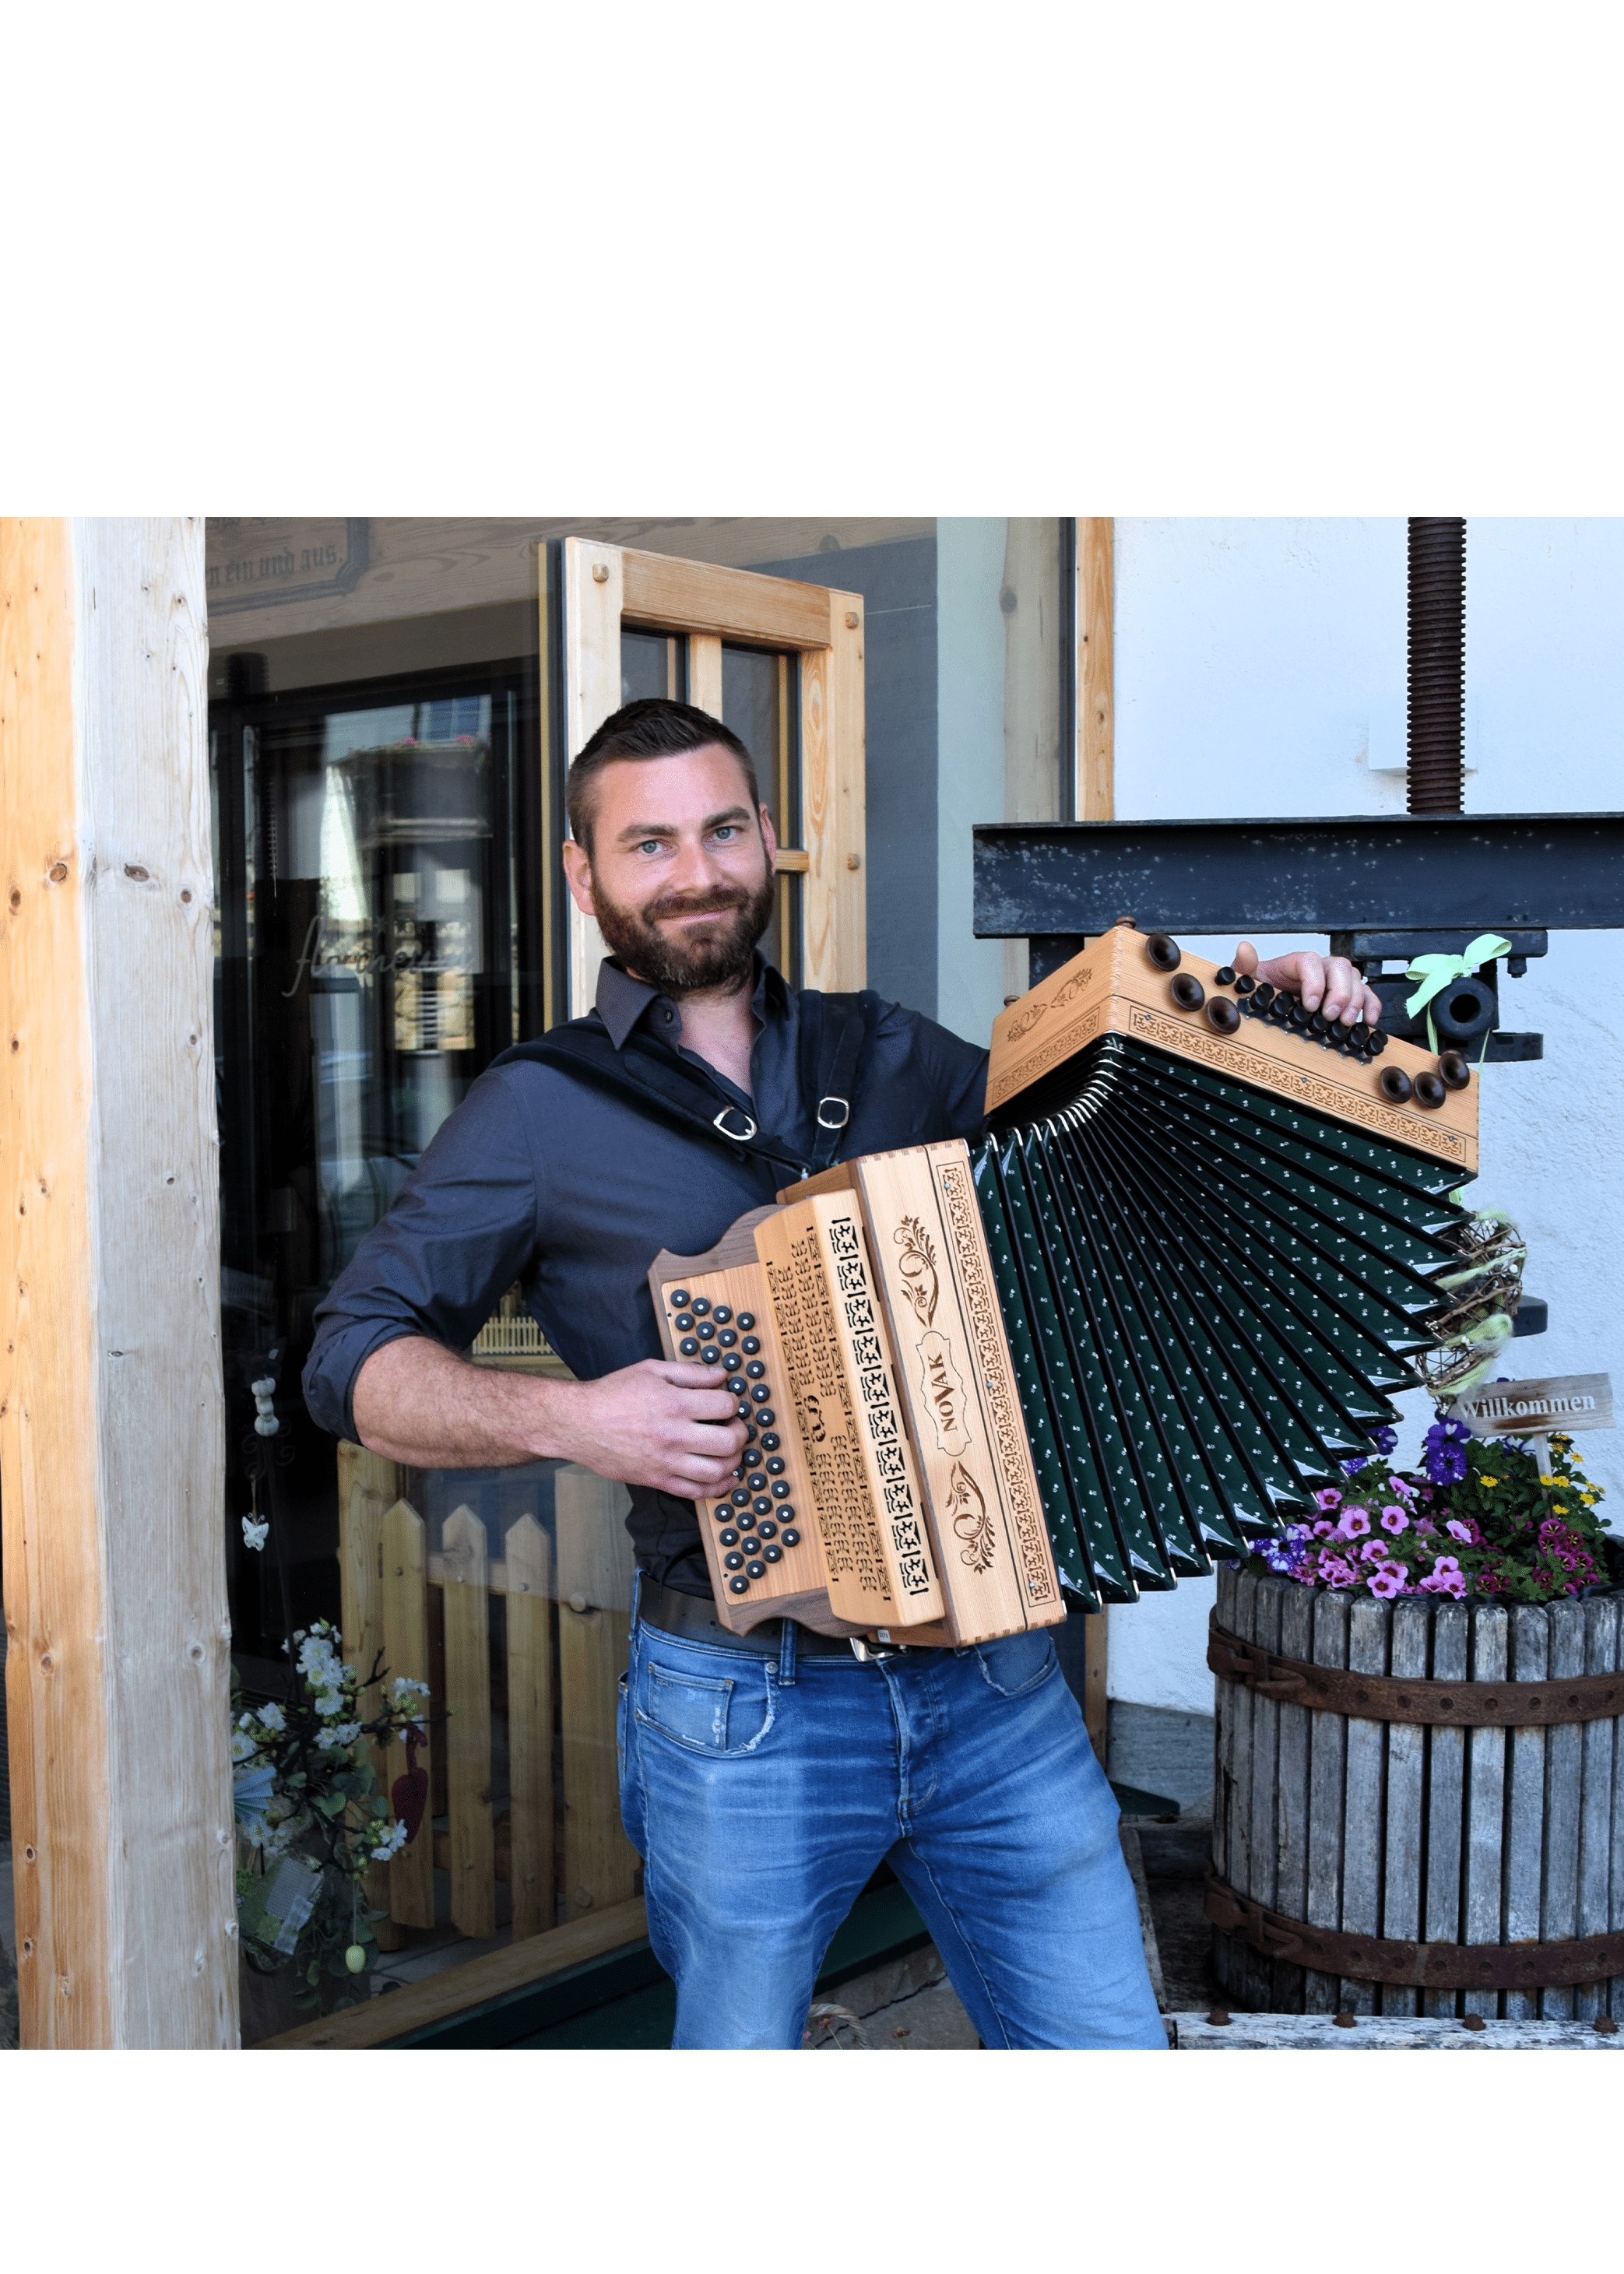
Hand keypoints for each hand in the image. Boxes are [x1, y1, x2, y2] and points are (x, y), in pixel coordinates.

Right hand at [556, 1358, 747, 1498]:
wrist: (579, 1423)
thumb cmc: (613, 1394)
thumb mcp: (651, 1370)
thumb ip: (690, 1372)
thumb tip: (721, 1375)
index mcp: (674, 1403)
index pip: (725, 1405)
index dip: (734, 1402)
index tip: (728, 1402)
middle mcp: (673, 1435)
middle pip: (729, 1442)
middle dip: (741, 1433)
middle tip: (735, 1426)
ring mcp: (666, 1461)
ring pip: (717, 1471)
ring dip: (734, 1461)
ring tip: (731, 1450)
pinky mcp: (657, 1480)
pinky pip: (696, 1492)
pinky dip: (718, 1488)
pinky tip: (726, 1478)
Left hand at [1231, 940, 1382, 1027]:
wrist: (1268, 1002)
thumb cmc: (1262, 989)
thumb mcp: (1248, 979)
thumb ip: (1245, 965)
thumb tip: (1244, 949)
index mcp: (1295, 962)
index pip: (1311, 962)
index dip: (1314, 982)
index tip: (1310, 1005)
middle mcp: (1319, 968)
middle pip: (1340, 967)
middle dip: (1339, 993)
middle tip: (1330, 1016)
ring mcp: (1334, 981)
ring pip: (1356, 979)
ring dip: (1356, 1001)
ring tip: (1345, 1022)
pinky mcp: (1346, 996)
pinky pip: (1367, 994)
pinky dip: (1371, 1006)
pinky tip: (1368, 1021)